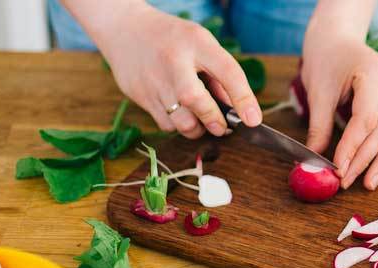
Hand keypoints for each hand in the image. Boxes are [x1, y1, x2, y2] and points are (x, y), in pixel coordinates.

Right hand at [83, 2, 261, 137]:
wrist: (124, 29)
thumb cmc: (173, 39)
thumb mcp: (201, 45)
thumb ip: (220, 75)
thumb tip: (238, 110)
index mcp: (196, 42)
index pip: (227, 71)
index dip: (244, 99)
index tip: (253, 120)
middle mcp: (173, 60)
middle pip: (195, 99)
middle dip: (213, 119)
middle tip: (223, 127)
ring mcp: (153, 79)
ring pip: (180, 120)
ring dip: (197, 128)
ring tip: (202, 121)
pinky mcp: (138, 95)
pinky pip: (165, 123)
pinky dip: (178, 125)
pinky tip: (180, 113)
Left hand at [301, 39, 377, 189]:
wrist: (337, 38)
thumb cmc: (325, 59)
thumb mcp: (317, 91)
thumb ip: (318, 127)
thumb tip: (313, 162)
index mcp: (374, 73)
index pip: (367, 119)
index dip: (353, 147)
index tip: (338, 169)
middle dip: (366, 159)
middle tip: (348, 181)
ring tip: (369, 184)